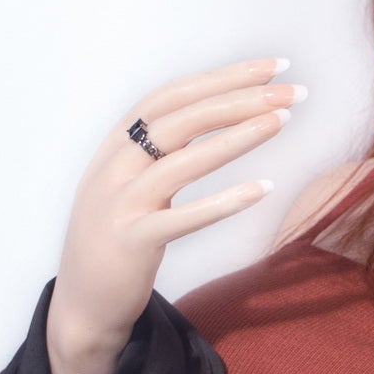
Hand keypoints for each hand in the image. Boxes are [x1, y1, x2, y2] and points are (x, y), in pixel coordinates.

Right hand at [49, 53, 303, 358]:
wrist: (82, 306)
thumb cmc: (117, 243)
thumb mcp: (130, 186)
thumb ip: (160, 152)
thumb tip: (212, 118)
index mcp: (115, 146)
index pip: (172, 96)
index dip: (222, 77)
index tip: (272, 67)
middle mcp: (114, 167)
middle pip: (181, 118)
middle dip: (239, 97)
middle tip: (291, 90)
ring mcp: (120, 204)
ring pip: (183, 160)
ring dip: (236, 135)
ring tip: (282, 121)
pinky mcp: (132, 242)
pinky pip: (184, 217)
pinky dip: (224, 202)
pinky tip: (263, 189)